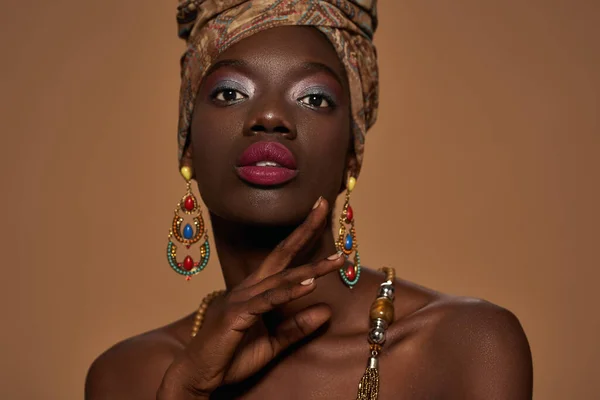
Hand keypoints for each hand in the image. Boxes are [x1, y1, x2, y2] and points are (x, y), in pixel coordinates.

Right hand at [157, 197, 344, 398]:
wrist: (198, 375)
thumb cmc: (231, 356)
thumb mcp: (274, 342)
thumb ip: (298, 327)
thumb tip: (327, 310)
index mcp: (255, 290)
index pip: (282, 257)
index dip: (301, 235)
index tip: (319, 213)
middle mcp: (248, 288)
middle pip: (281, 254)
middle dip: (304, 229)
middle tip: (324, 205)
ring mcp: (241, 299)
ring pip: (281, 278)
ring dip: (311, 268)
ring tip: (337, 260)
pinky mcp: (236, 315)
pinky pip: (268, 300)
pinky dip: (289, 292)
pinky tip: (310, 284)